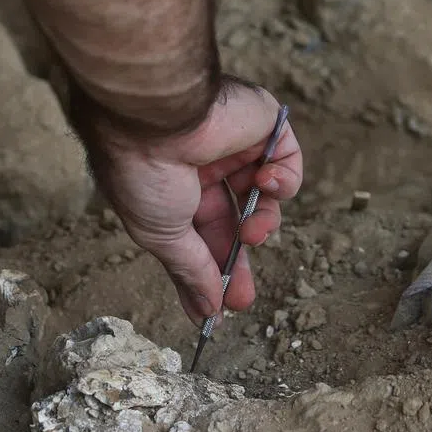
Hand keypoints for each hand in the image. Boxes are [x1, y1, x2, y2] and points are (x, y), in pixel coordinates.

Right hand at [83, 80, 302, 324]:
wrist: (158, 118)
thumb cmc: (145, 175)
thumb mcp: (164, 235)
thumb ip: (192, 271)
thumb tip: (208, 312)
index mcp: (169, 188)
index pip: (197, 236)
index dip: (207, 273)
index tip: (215, 312)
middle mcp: (200, 166)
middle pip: (232, 221)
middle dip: (239, 258)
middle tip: (243, 298)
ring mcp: (232, 145)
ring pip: (262, 197)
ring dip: (262, 222)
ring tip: (251, 233)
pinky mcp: (262, 124)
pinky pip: (286, 159)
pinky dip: (283, 179)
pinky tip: (266, 179)